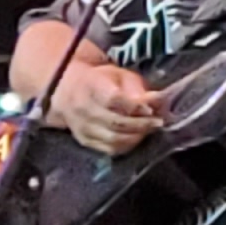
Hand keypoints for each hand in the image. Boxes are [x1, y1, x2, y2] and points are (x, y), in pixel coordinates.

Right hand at [51, 60, 165, 156]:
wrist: (67, 91)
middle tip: (158, 122)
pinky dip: (126, 146)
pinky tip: (136, 138)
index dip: (134, 107)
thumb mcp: (118, 75)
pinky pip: (108, 149)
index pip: (113, 99)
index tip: (150, 109)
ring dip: (136, 137)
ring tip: (149, 131)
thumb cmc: (99, 81)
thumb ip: (136, 88)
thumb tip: (157, 99)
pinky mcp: (84, 140)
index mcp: (90, 86)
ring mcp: (82, 127)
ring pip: (113, 139)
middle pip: (115, 122)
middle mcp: (82, 109)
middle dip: (141, 125)